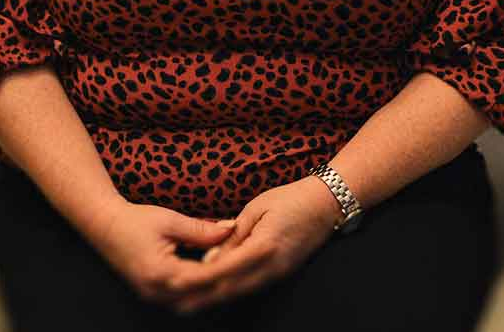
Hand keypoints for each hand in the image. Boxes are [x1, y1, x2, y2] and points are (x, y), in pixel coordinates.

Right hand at [83, 198, 237, 307]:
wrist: (104, 225)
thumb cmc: (135, 220)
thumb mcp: (170, 220)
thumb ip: (201, 230)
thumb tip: (230, 231)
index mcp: (161, 273)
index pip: (205, 276)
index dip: (230, 266)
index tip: (250, 257)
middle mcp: (158, 291)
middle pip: (202, 294)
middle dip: (226, 282)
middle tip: (250, 268)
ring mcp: (154, 296)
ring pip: (194, 300)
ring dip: (214, 288)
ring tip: (236, 272)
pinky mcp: (154, 293)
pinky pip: (183, 297)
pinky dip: (201, 288)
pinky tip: (216, 276)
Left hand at [167, 176, 343, 314]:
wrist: (326, 205)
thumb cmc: (290, 200)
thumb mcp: (255, 209)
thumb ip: (232, 236)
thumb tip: (210, 259)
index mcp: (263, 246)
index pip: (224, 269)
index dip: (199, 279)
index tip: (177, 284)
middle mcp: (271, 266)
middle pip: (232, 289)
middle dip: (203, 298)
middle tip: (178, 304)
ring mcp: (279, 273)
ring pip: (242, 292)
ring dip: (216, 299)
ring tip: (192, 304)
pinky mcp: (282, 273)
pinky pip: (253, 287)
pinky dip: (233, 292)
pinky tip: (218, 294)